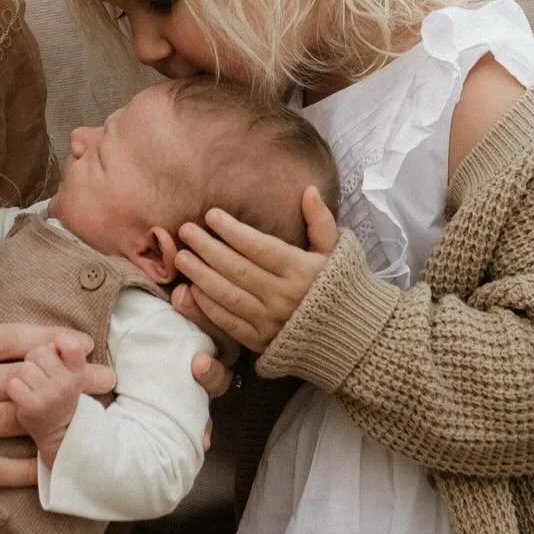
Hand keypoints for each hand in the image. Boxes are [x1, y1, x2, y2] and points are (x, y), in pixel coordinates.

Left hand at [7, 334, 90, 466]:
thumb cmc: (61, 396)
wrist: (59, 434)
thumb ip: (65, 352)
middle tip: (41, 376)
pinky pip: (12, 383)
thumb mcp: (72, 374)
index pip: (72, 345)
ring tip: (32, 387)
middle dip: (34, 361)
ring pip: (23, 368)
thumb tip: (55, 338)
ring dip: (22, 376)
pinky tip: (23, 397)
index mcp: (78, 372)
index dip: (61, 342)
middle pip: (38, 353)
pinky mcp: (32, 407)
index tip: (59, 346)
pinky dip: (14, 389)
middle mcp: (67, 384)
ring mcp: (50, 396)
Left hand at [174, 186, 339, 351]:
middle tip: (185, 231)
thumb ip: (321, 221)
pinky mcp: (261, 342)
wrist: (352, 336)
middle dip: (208, 249)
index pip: (260, 247)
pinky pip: (229, 323)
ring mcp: (272, 322)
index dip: (233, 231)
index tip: (212, 215)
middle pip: (238, 270)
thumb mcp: (336, 251)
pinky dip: (208, 306)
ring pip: (229, 296)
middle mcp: (285, 297)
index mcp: (302, 271)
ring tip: (181, 257)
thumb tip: (309, 190)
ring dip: (201, 276)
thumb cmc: (340, 286)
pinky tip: (191, 289)